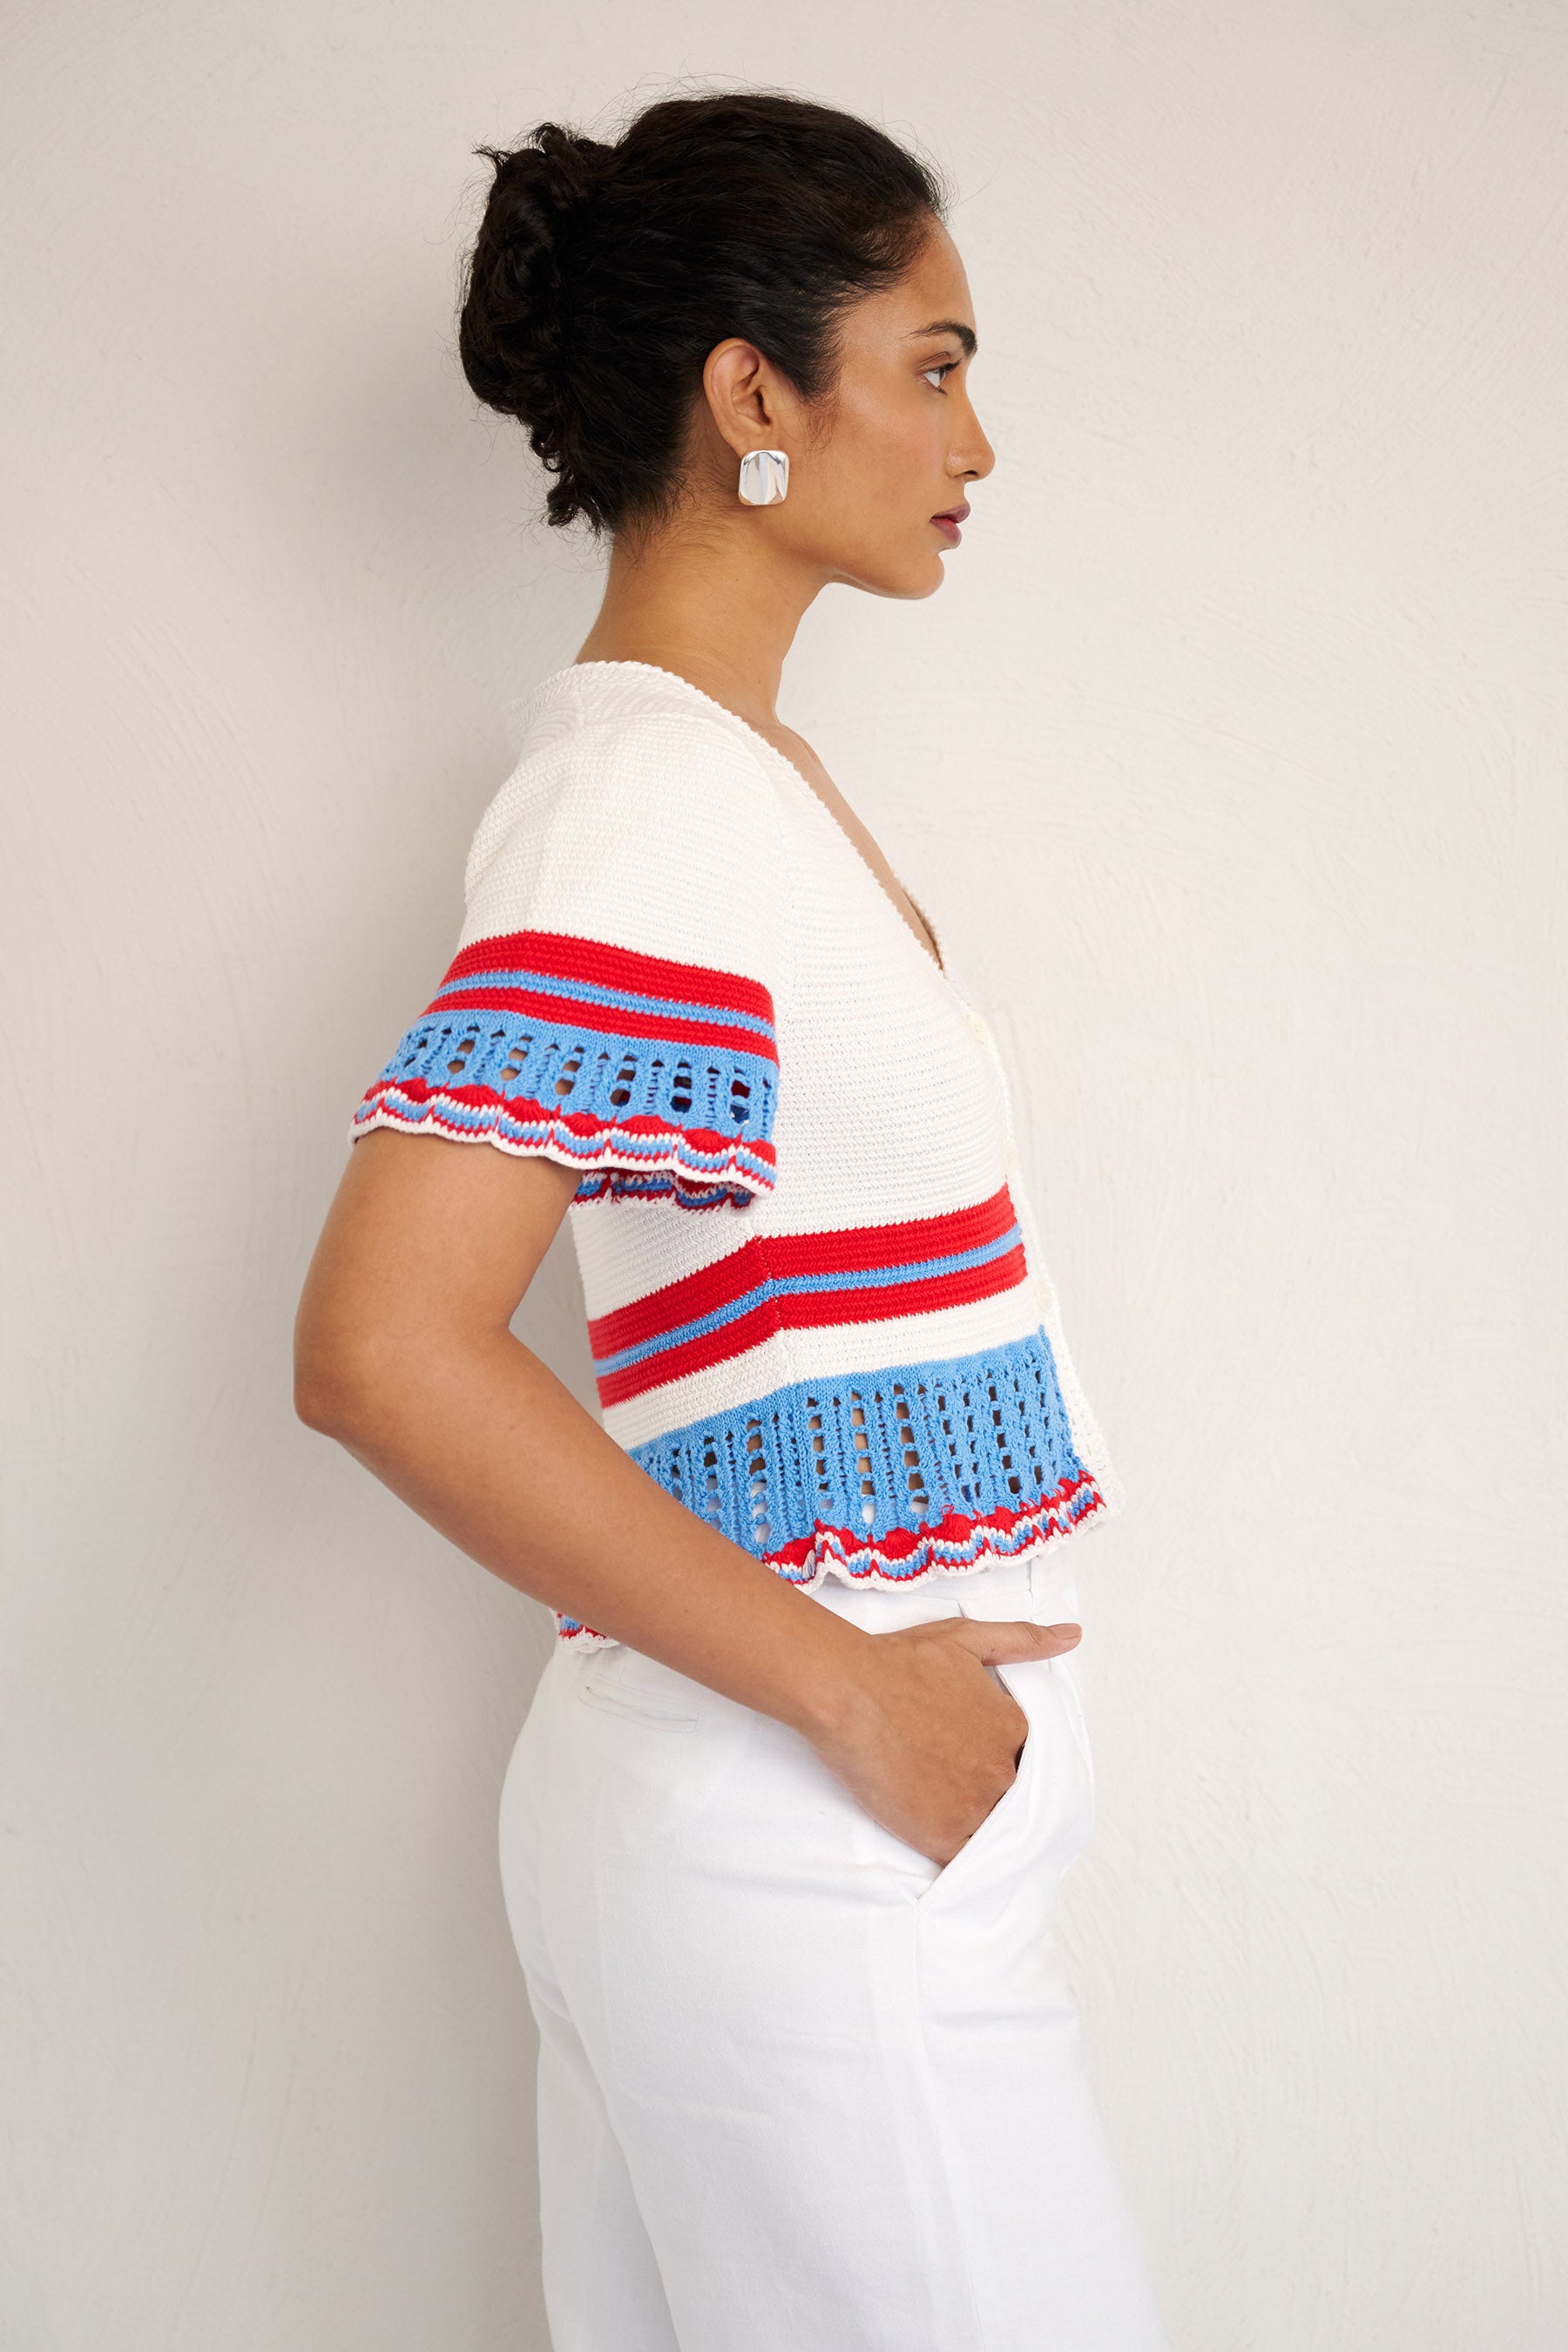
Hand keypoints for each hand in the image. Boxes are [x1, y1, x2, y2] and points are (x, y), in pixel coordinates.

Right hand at [809, 1616, 1082, 1865]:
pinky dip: (956, 1851)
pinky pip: (964, 1857)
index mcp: (1013, 1728)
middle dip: (983, 1786)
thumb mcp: (968, 1638)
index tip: (967, 1748)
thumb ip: (1024, 1640)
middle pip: (1008, 1792)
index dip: (994, 1753)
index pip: (1022, 1755)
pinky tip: (936, 1834)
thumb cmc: (901, 1662)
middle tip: (945, 1772)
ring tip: (938, 1803)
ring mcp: (974, 1807)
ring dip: (972, 1820)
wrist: (848, 1692)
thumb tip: (1073, 1636)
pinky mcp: (942, 1836)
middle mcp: (1002, 1771)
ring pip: (989, 1827)